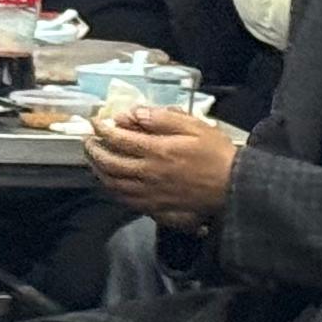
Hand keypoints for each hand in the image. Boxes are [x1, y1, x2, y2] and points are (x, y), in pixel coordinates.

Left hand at [86, 104, 238, 225]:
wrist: (234, 187)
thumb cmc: (216, 154)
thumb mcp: (193, 126)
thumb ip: (161, 118)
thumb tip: (132, 113)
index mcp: (156, 151)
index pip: (118, 138)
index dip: (102, 129)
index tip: (95, 122)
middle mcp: (147, 174)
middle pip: (109, 163)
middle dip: (94, 150)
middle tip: (87, 141)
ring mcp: (149, 193)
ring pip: (113, 184)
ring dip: (98, 171)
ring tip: (94, 161)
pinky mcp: (155, 208)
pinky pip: (125, 199)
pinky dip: (112, 189)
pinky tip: (111, 183)